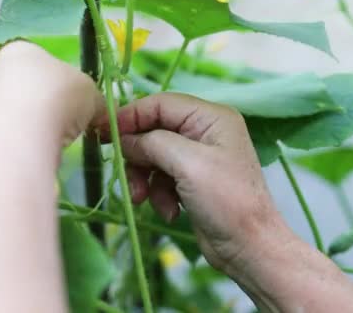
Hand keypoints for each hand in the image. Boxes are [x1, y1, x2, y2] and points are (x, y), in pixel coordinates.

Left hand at [0, 40, 102, 144]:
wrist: (22, 130)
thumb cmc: (59, 96)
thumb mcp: (91, 94)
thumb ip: (94, 101)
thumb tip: (101, 113)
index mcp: (21, 50)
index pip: (43, 65)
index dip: (62, 87)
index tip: (73, 106)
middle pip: (24, 89)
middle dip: (42, 108)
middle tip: (61, 126)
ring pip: (11, 114)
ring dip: (28, 127)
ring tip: (46, 142)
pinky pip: (2, 135)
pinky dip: (15, 143)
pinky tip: (28, 152)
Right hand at [95, 93, 352, 311]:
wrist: (249, 248)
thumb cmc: (226, 201)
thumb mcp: (187, 164)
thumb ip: (152, 143)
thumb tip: (122, 138)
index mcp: (210, 117)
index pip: (160, 104)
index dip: (130, 116)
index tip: (103, 133)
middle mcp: (204, 132)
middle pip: (153, 131)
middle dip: (138, 156)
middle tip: (126, 177)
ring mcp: (198, 157)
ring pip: (153, 156)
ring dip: (145, 179)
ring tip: (143, 200)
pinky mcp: (192, 180)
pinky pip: (161, 177)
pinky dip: (158, 193)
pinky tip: (169, 211)